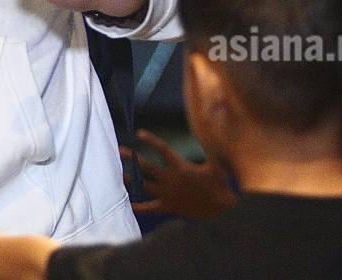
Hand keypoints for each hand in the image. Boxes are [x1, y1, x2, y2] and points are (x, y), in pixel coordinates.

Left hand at [121, 129, 236, 219]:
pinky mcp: (167, 207)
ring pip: (145, 185)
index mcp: (181, 167)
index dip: (151, 141)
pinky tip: (129, 205)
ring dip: (132, 180)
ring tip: (120, 174)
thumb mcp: (215, 164)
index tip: (139, 133)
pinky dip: (139, 207)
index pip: (163, 150)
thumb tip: (209, 129)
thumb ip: (209, 146)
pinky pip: (150, 207)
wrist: (221, 211)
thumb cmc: (219, 186)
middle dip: (133, 158)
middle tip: (120, 150)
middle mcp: (171, 180)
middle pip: (147, 167)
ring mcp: (167, 194)